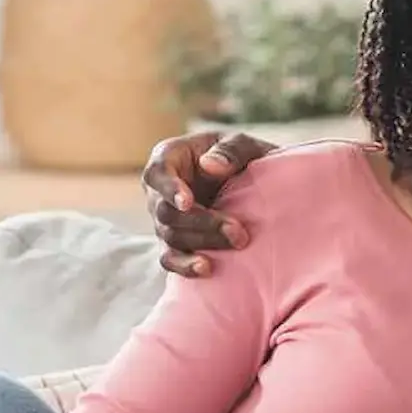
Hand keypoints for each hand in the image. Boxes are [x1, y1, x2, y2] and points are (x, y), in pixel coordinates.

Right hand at [142, 131, 276, 276]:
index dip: (169, 189)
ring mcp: (164, 219)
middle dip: (202, 222)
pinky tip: (206, 269)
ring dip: (204, 242)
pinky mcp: (174, 243)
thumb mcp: (243, 144)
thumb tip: (209, 165)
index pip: (157, 173)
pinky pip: (170, 259)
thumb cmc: (243, 157)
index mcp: (168, 158)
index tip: (187, 202)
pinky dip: (185, 265)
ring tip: (238, 243)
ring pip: (171, 236)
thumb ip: (230, 150)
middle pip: (165, 212)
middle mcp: (159, 190)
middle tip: (239, 231)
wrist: (254, 183)